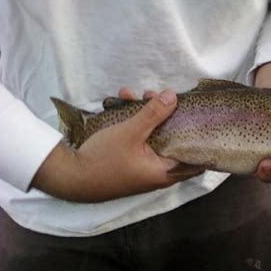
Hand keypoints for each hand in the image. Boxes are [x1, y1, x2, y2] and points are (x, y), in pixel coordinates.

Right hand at [32, 89, 199, 201]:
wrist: (68, 176)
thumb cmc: (103, 159)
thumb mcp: (131, 133)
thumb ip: (154, 114)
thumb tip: (173, 96)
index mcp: (165, 172)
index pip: (195, 159)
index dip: (200, 139)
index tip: (202, 119)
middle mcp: (157, 172)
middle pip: (171, 140)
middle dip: (166, 116)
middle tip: (160, 97)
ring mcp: (142, 167)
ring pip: (153, 137)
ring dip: (145, 115)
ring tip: (134, 94)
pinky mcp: (129, 162)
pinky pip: (138, 140)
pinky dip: (133, 124)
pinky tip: (120, 103)